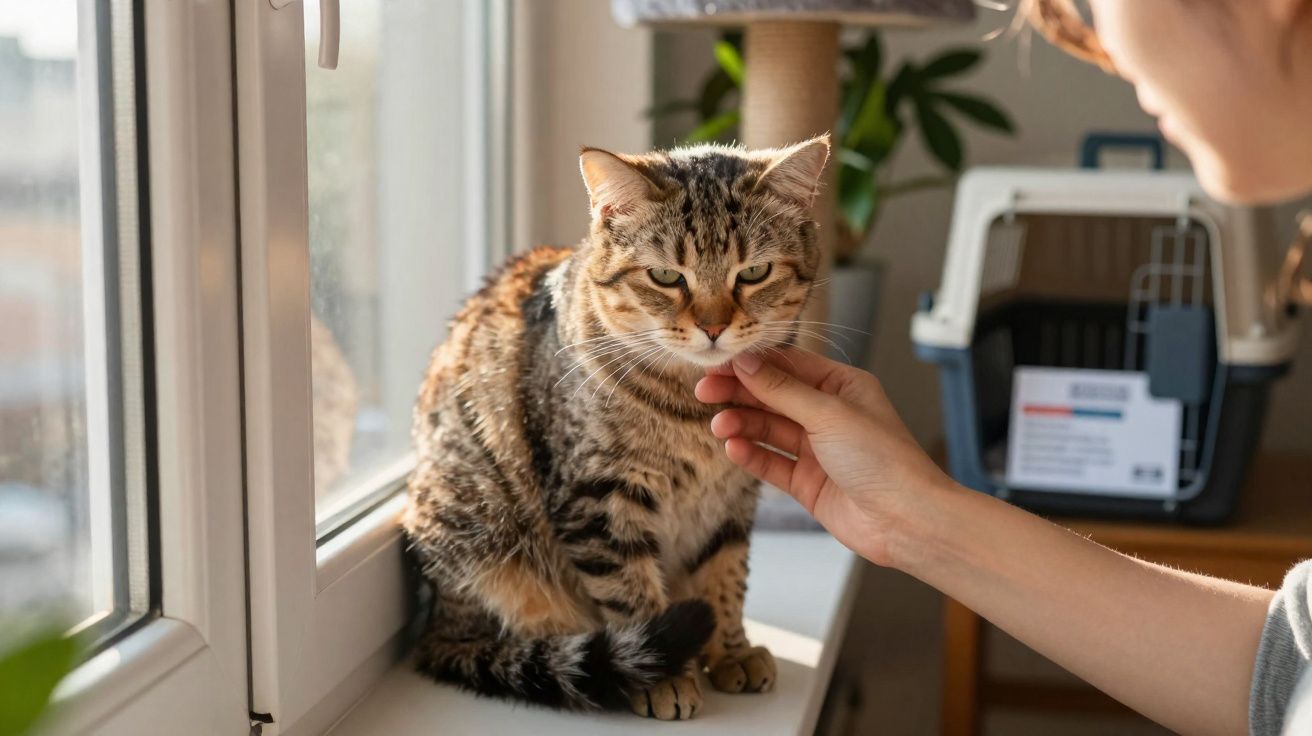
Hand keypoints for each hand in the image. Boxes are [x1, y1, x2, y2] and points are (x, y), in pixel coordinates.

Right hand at [694, 348, 953, 566]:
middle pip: (773, 396)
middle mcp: (829, 415)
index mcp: (843, 387)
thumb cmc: (884, 459)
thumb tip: (746, 362)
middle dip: (739, 393)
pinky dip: (751, 454)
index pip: (788, 366)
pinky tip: (733, 449)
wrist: (907, 520)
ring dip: (742, 425)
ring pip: (768, 429)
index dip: (752, 364)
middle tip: (704, 392)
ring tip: (720, 427)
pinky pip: (771, 462)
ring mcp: (817, 450)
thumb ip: (782, 390)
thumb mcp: (829, 414)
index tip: (718, 364)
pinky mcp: (808, 482)